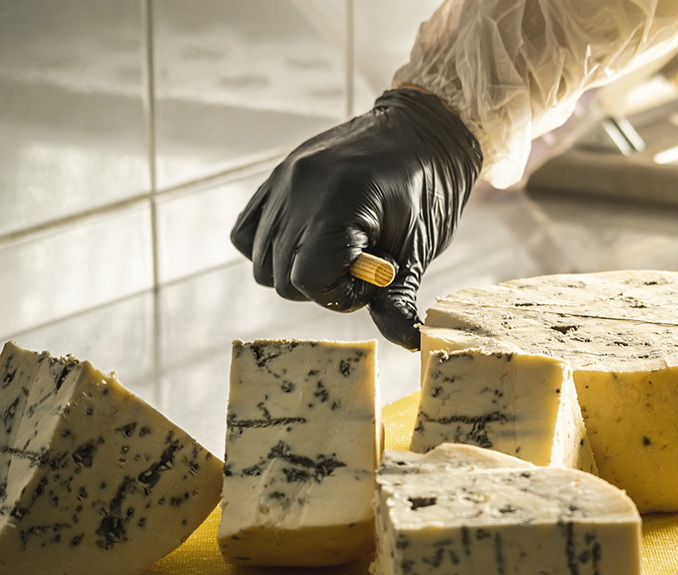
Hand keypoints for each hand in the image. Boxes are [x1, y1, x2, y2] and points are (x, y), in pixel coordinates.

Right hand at [231, 88, 481, 349]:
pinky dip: (272, 248)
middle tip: (361, 266)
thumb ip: (399, 296)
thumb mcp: (421, 244)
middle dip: (321, 285)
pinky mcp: (276, 178)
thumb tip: (406, 342)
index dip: (338, 294)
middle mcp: (299, 187)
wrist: (423, 129)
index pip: (305, 278)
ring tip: (340, 251)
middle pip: (279, 277)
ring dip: (297, 269)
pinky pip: (247, 232)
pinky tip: (311, 241)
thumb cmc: (430, 186)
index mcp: (339, 200)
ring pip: (260, 261)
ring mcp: (282, 180)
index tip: (371, 279)